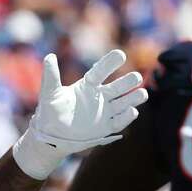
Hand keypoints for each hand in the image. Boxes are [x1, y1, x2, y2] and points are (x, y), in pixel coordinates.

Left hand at [13, 50, 147, 179]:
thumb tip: (49, 57)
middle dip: (128, 81)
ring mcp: (104, 112)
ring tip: (142, 93)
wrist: (50, 135)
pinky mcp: (105, 127)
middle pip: (118, 86)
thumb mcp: (49, 93)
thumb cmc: (50, 111)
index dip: (110, 63)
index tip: (120, 55)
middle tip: (136, 77)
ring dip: (134, 98)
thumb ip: (51, 76)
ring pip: (124, 102)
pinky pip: (119, 122)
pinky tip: (132, 111)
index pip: (101, 71)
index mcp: (87, 85)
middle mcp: (99, 96)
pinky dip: (126, 117)